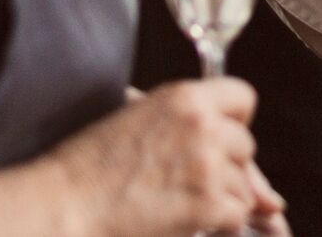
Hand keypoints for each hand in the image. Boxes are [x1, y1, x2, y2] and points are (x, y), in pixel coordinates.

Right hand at [41, 79, 281, 236]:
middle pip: (246, 146)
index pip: (243, 98)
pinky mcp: (208, 204)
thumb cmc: (88, 168)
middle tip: (184, 182)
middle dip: (224, 167)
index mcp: (185, 97)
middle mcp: (203, 125)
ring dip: (220, 199)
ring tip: (178, 204)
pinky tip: (187, 222)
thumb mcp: (137, 123)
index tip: (214, 140)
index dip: (232, 122)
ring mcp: (208, 165)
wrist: (63, 206)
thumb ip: (191, 130)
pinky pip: (237, 214)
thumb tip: (258, 175)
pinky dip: (219, 224)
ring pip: (244, 186)